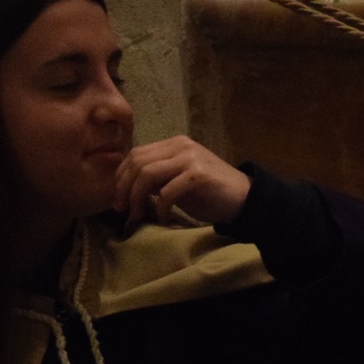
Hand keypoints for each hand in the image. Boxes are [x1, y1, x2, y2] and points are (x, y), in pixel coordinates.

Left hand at [112, 136, 250, 227]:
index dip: (121, 176)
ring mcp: (190, 158)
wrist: (245, 199)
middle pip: (137, 163)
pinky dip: (160, 208)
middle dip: (124, 188)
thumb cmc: (210, 194)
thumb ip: (157, 178)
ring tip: (137, 215)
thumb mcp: (178, 181)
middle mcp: (181, 146)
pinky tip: (163, 219)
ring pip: (147, 174)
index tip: (118, 198)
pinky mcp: (198, 175)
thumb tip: (127, 187)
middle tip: (122, 210)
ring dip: (137, 198)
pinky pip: (167, 192)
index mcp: (174, 144)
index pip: (136, 154)